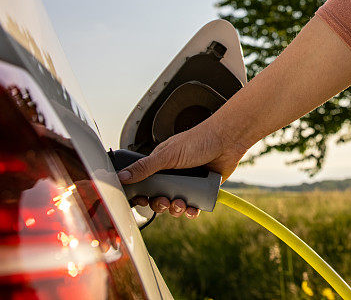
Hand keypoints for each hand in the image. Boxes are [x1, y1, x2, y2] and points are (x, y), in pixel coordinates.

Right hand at [118, 117, 248, 218]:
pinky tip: (192, 209)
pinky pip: (193, 207)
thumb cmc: (199, 140)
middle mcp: (172, 174)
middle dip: (160, 204)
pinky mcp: (201, 190)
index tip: (142, 200)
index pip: (144, 184)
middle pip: (158, 198)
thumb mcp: (167, 155)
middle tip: (165, 201)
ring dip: (176, 209)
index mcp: (160, 164)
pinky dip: (191, 211)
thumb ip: (145, 167)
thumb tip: (122, 176)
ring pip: (175, 205)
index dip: (142, 195)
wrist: (228, 141)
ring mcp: (187, 183)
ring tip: (181, 204)